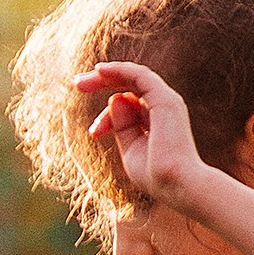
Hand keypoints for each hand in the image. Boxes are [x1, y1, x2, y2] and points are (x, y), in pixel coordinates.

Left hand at [76, 60, 206, 209]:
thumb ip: (122, 126)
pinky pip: (140, 75)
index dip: (107, 116)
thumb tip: (114, 99)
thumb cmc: (156, 175)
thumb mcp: (131, 149)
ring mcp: (166, 101)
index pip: (128, 106)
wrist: (176, 184)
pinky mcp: (165, 99)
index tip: (94, 132)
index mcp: (158, 120)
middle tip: (77, 84)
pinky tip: (100, 70)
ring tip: (80, 81)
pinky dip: (120, 70)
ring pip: (133, 77)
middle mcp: (163, 107)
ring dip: (106, 75)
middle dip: (102, 83)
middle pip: (130, 87)